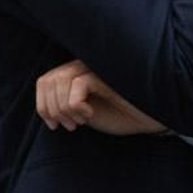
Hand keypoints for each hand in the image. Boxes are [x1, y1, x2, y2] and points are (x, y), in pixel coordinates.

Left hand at [35, 59, 165, 135]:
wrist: (151, 121)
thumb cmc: (120, 116)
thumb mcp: (84, 113)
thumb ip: (64, 106)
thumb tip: (43, 109)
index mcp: (76, 75)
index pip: (44, 81)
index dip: (42, 104)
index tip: (53, 125)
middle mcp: (85, 67)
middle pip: (48, 81)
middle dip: (51, 109)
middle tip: (68, 126)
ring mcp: (96, 68)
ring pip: (60, 80)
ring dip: (63, 108)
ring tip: (79, 122)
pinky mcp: (108, 74)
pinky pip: (78, 84)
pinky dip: (76, 105)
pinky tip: (89, 115)